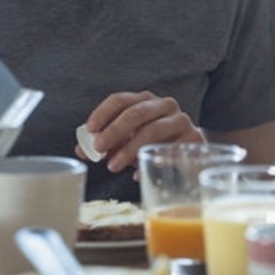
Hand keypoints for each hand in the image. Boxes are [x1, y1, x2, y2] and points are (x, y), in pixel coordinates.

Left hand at [79, 91, 203, 173]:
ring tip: (113, 166)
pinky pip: (168, 151)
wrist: (190, 149)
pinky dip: (149, 163)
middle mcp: (165, 105)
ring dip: (129, 149)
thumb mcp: (128, 140)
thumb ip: (106, 143)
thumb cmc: (153, 142)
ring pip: (152, 130)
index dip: (103, 112)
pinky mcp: (193, 138)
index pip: (120, 99)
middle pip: (136, 112)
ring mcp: (181, 120)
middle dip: (114, 131)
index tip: (90, 129)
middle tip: (98, 149)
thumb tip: (82, 150)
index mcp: (145, 100)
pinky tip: (136, 175)